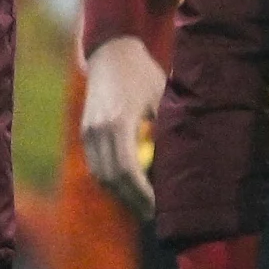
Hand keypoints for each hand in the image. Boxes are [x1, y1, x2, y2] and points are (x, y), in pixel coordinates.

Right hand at [78, 35, 164, 215]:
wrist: (111, 53)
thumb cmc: (143, 74)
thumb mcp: (163, 97)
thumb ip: (166, 129)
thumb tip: (182, 163)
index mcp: (119, 121)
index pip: (128, 169)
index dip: (142, 193)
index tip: (157, 207)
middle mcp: (98, 129)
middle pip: (112, 178)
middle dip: (132, 199)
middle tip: (152, 215)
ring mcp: (88, 131)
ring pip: (100, 174)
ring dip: (119, 193)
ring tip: (142, 206)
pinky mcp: (85, 131)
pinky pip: (96, 164)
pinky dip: (111, 179)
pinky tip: (129, 188)